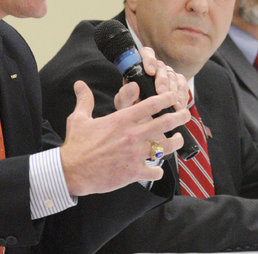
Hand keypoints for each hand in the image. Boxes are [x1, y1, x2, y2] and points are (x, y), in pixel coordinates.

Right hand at [60, 80, 189, 196]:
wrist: (71, 172)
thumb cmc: (76, 145)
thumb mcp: (79, 119)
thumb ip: (84, 100)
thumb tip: (79, 85)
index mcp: (122, 120)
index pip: (151, 104)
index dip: (166, 98)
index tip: (173, 95)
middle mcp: (132, 135)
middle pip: (165, 123)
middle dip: (180, 117)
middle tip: (186, 114)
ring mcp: (135, 154)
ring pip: (165, 147)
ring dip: (175, 142)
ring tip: (178, 139)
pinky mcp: (133, 172)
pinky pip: (154, 171)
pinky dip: (158, 170)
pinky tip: (157, 169)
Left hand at [130, 46, 188, 110]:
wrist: (144, 119)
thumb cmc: (132, 109)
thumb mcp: (125, 104)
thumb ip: (125, 96)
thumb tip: (133, 86)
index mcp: (139, 67)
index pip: (146, 54)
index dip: (149, 60)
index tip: (150, 72)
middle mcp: (155, 68)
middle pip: (161, 67)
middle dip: (162, 80)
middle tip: (161, 92)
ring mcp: (168, 75)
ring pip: (173, 76)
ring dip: (173, 90)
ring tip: (171, 103)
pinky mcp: (178, 84)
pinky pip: (182, 86)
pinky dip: (181, 96)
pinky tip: (178, 106)